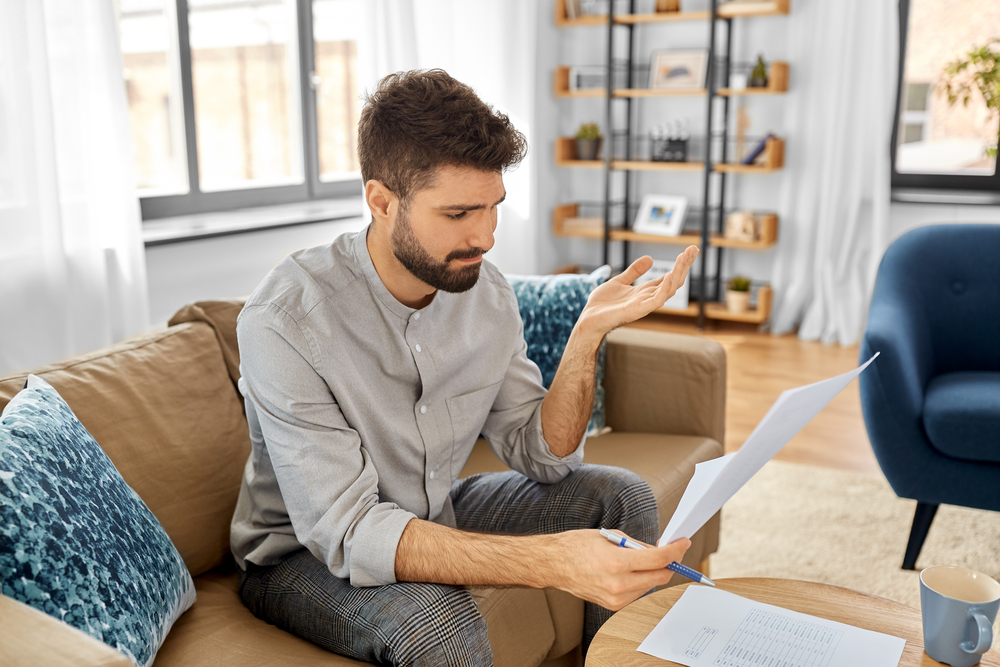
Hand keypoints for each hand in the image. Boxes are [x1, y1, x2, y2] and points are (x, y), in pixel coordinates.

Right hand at [548, 529, 690, 610]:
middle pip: (660, 576)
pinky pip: (638, 593)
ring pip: (651, 585)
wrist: (555, 565)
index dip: (675, 550)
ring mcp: (616, 598)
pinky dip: (640, 581)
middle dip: (669, 562)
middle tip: (670, 550)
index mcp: (617, 562)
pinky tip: (628, 571)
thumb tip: (658, 550)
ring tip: (638, 560)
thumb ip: (638, 545)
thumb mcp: (611, 535)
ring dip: (653, 572)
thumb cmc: (578, 546)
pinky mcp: (613, 605)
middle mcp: (618, 583)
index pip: (658, 559)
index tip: (683, 544)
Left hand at [579, 247, 698, 336]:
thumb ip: (634, 272)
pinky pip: (656, 301)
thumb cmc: (602, 305)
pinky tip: (670, 275)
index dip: (680, 264)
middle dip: (684, 265)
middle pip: (673, 281)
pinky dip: (664, 289)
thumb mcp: (619, 281)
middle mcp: (648, 298)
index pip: (668, 276)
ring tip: (685, 257)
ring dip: (678, 273)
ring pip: (668, 289)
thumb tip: (650, 258)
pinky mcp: (637, 311)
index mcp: (645, 291)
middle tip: (694, 248)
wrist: (587, 320)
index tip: (691, 249)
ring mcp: (644, 305)